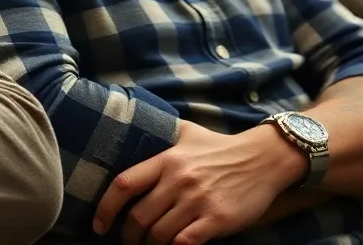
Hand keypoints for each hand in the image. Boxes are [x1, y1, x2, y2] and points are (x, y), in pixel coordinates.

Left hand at [92, 122, 306, 244]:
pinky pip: (184, 243)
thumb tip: (134, 129)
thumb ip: (161, 135)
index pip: (125, 184)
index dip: (106, 207)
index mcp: (167, 159)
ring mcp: (197, 200)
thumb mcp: (187, 133)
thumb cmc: (221, 147)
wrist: (263, 158)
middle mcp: (178, 179)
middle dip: (129, 237)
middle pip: (139, 217)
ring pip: (160, 234)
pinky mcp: (216, 219)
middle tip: (129, 243)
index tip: (99, 225)